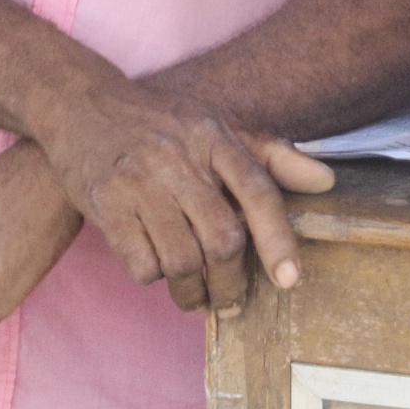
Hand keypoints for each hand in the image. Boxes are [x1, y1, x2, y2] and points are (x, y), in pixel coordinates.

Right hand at [43, 77, 332, 311]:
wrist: (82, 105)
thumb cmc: (162, 123)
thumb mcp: (219, 126)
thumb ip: (273, 157)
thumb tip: (326, 182)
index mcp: (215, 137)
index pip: (258, 192)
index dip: (278, 240)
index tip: (289, 280)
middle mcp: (178, 157)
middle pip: (222, 238)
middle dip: (231, 283)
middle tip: (233, 303)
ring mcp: (139, 181)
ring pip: (181, 259)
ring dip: (193, 292)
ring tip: (197, 299)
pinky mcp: (104, 202)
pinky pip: (140, 263)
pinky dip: (154, 276)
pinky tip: (157, 269)